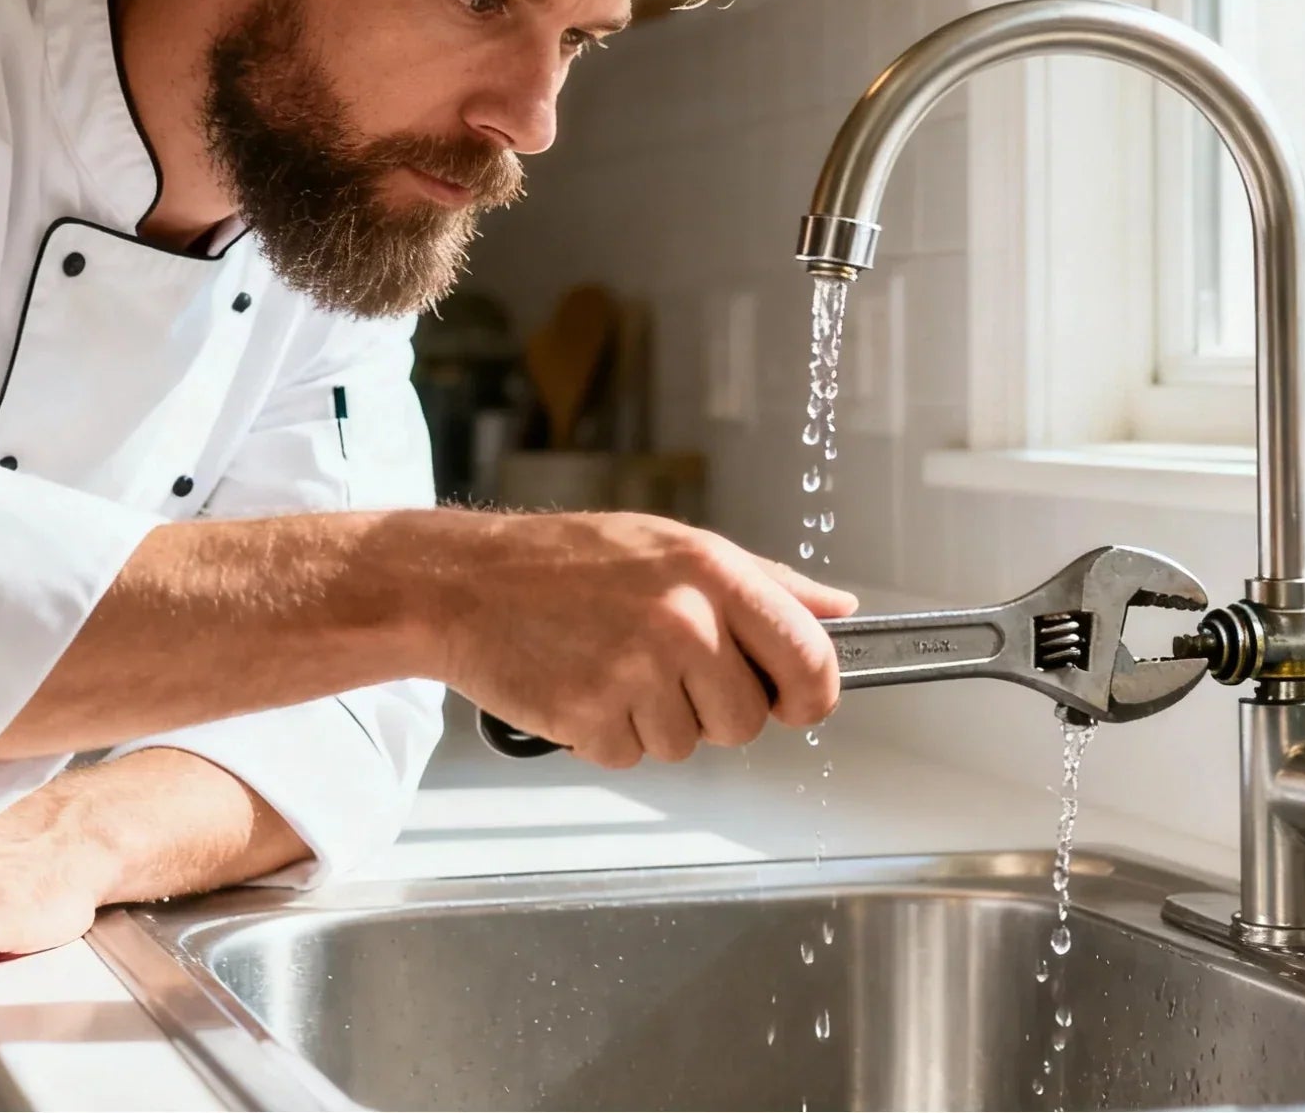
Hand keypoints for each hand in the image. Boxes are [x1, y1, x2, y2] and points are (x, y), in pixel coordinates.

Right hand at [425, 511, 858, 767]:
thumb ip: (766, 585)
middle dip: (715, 709)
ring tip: (612, 664)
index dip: (813, 695)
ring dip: (657, 721)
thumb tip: (839, 612)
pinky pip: (633, 757)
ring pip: (689, 745)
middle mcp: (683, 621)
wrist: (465, 584)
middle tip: (667, 668)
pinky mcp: (591, 718)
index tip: (798, 701)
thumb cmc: (568, 561)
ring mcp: (636, 672)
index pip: (810, 660)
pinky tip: (583, 684)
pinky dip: (610, 734)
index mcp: (714, 572)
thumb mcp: (676, 548)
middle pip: (748, 720)